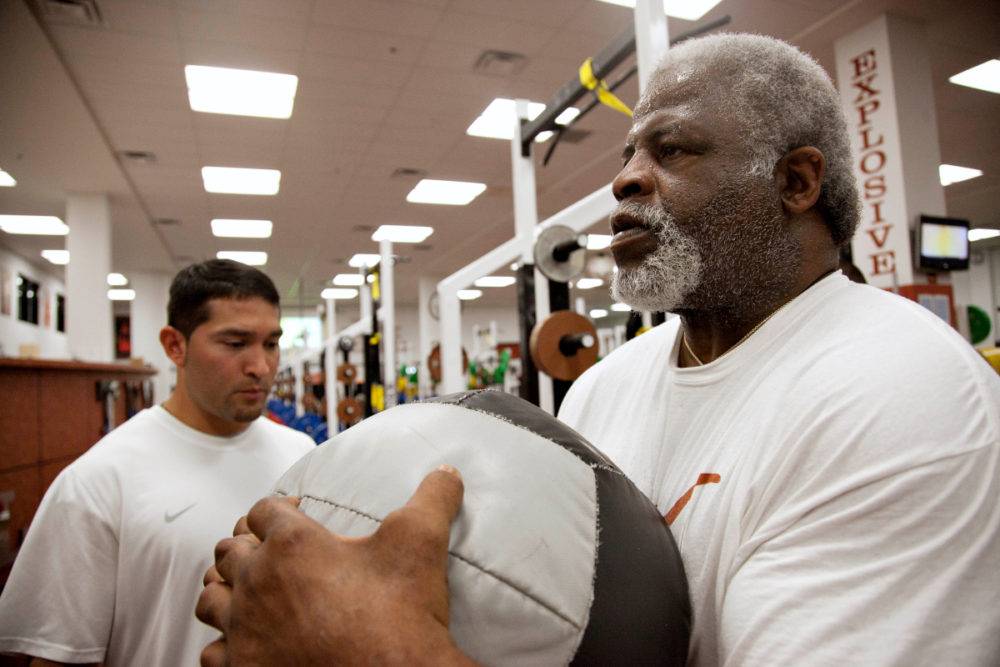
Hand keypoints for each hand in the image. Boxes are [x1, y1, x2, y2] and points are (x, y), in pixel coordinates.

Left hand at [196, 466, 476, 665]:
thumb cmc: (401, 615)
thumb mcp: (421, 544)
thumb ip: (432, 499)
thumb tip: (448, 473)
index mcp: (292, 543)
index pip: (264, 509)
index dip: (280, 508)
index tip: (297, 514)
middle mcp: (259, 581)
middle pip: (229, 549)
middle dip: (249, 545)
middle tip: (275, 553)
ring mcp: (245, 629)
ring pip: (211, 597)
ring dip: (227, 590)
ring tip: (252, 592)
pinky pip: (212, 651)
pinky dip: (225, 644)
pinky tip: (246, 643)